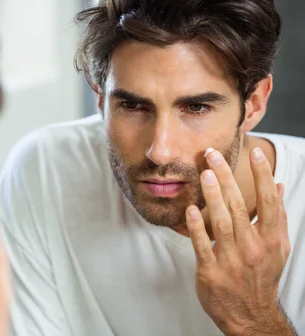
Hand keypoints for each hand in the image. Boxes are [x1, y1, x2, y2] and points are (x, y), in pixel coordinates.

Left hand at [185, 147, 294, 334]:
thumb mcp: (278, 248)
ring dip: (212, 196)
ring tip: (205, 173)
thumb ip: (277, 216)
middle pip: (240, 206)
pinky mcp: (211, 271)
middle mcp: (253, 248)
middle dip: (226, 177)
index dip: (262, 175)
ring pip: (221, 222)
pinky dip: (196, 227)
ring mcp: (232, 260)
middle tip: (212, 155)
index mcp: (272, 240)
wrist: (251, 316)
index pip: (269, 202)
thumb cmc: (262, 276)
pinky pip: (202, 245)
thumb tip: (278, 185)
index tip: (255, 153)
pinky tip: (190, 208)